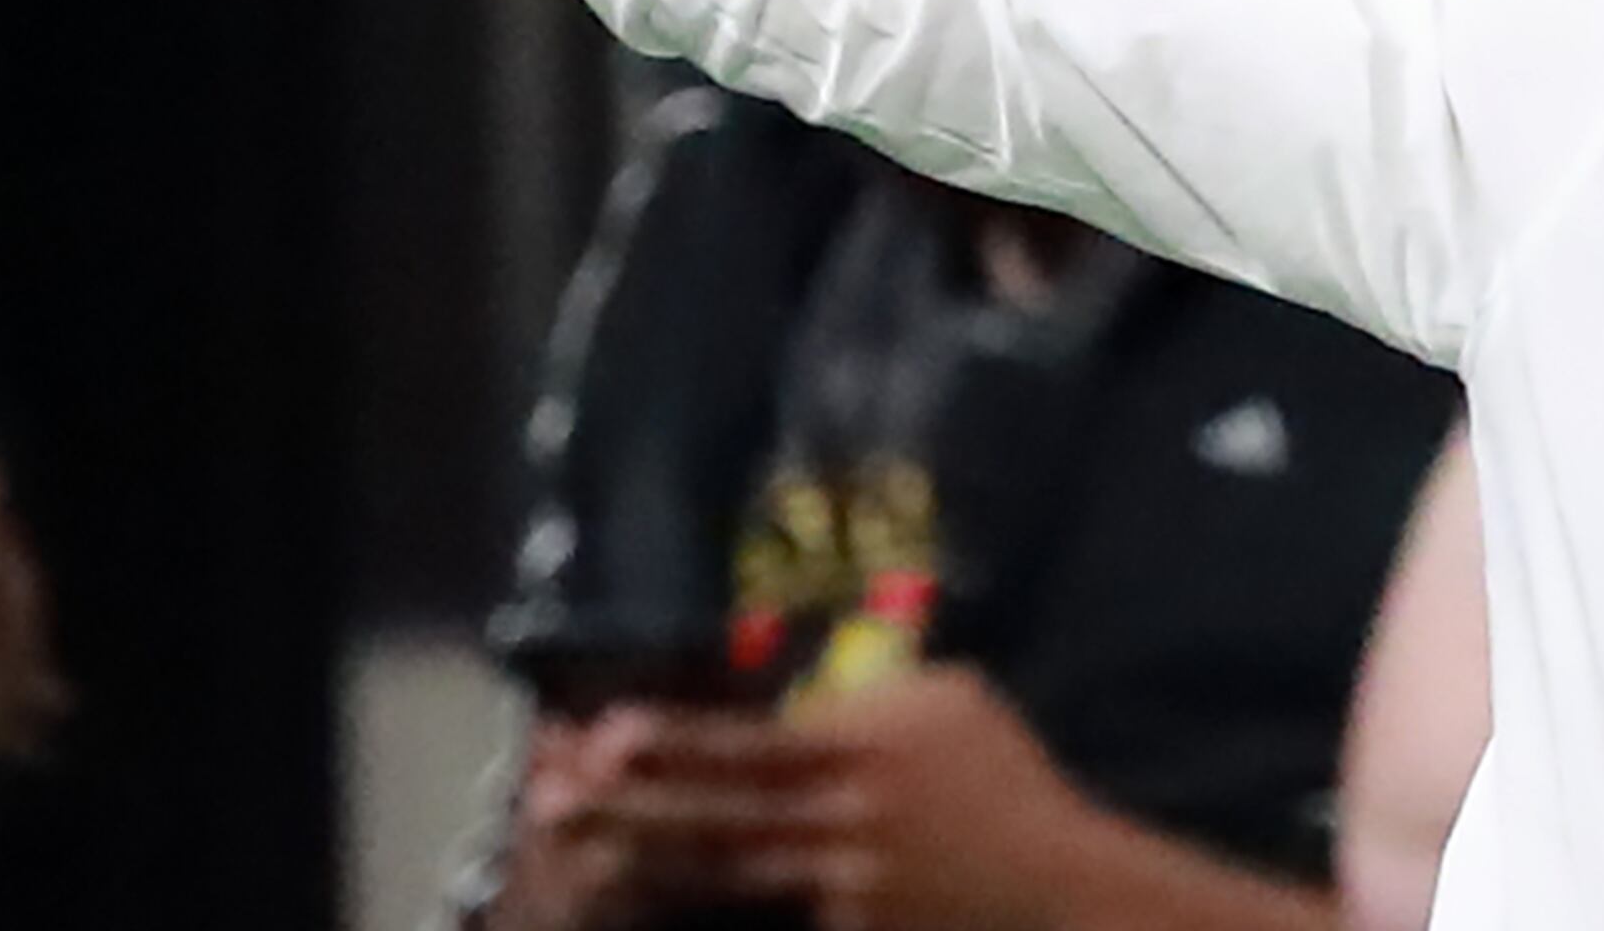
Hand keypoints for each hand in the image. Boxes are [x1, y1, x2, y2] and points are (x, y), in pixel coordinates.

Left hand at [498, 671, 1104, 930]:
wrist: (1054, 883)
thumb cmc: (1003, 776)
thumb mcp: (949, 700)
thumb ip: (872, 695)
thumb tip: (805, 702)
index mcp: (860, 745)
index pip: (747, 743)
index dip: (674, 742)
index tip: (608, 733)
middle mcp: (837, 813)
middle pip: (714, 810)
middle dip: (626, 806)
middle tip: (549, 804)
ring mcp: (838, 881)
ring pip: (724, 870)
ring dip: (649, 859)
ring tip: (582, 858)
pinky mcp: (848, 929)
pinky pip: (771, 910)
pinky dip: (718, 904)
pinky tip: (662, 899)